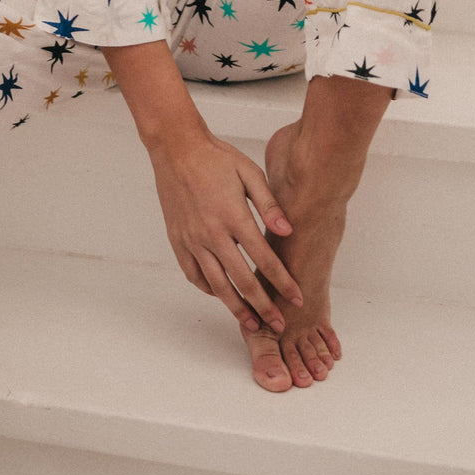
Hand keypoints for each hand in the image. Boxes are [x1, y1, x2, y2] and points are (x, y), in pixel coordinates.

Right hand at [147, 129, 302, 332]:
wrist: (177, 149)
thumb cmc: (216, 158)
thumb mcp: (250, 173)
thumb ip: (269, 205)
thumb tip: (287, 232)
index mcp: (234, 216)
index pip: (264, 259)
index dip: (283, 282)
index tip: (297, 299)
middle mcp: (212, 233)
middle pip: (242, 280)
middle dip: (264, 306)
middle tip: (279, 324)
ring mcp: (193, 239)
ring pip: (217, 285)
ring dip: (237, 307)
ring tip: (252, 323)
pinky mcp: (178, 240)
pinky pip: (194, 274)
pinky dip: (209, 289)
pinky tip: (221, 294)